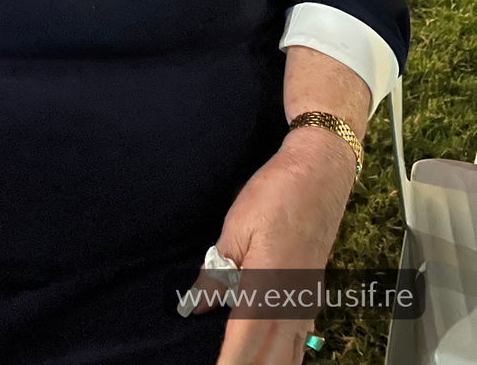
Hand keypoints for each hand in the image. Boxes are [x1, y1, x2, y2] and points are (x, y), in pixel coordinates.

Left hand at [190, 127, 355, 363]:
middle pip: (272, 359)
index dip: (229, 364)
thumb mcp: (237, 228)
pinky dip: (285, 356)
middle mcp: (292, 303)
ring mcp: (306, 300)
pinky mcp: (312, 293)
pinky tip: (272, 356)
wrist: (321, 173)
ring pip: (290, 354)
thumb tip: (198, 305)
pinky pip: (300, 339)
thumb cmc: (276, 194)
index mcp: (268, 287)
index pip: (244, 343)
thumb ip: (218, 272)